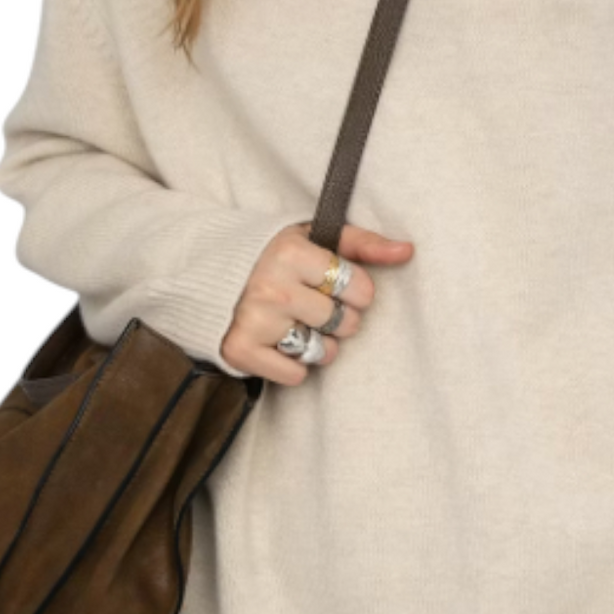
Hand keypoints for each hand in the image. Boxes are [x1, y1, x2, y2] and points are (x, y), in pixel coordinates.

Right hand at [219, 220, 414, 384]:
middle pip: (343, 322)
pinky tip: (278, 342)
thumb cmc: (273, 257)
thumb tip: (407, 250)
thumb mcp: (313, 239)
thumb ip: (362, 243)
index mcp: (290, 251)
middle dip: (337, 319)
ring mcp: (255, 320)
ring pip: (323, 352)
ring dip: (317, 343)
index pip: (358, 288)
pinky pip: (295, 375)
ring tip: (297, 323)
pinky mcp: (241, 350)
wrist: (206, 276)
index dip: (356, 291)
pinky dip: (292, 365)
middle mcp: (272, 286)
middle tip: (313, 305)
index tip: (336, 285)